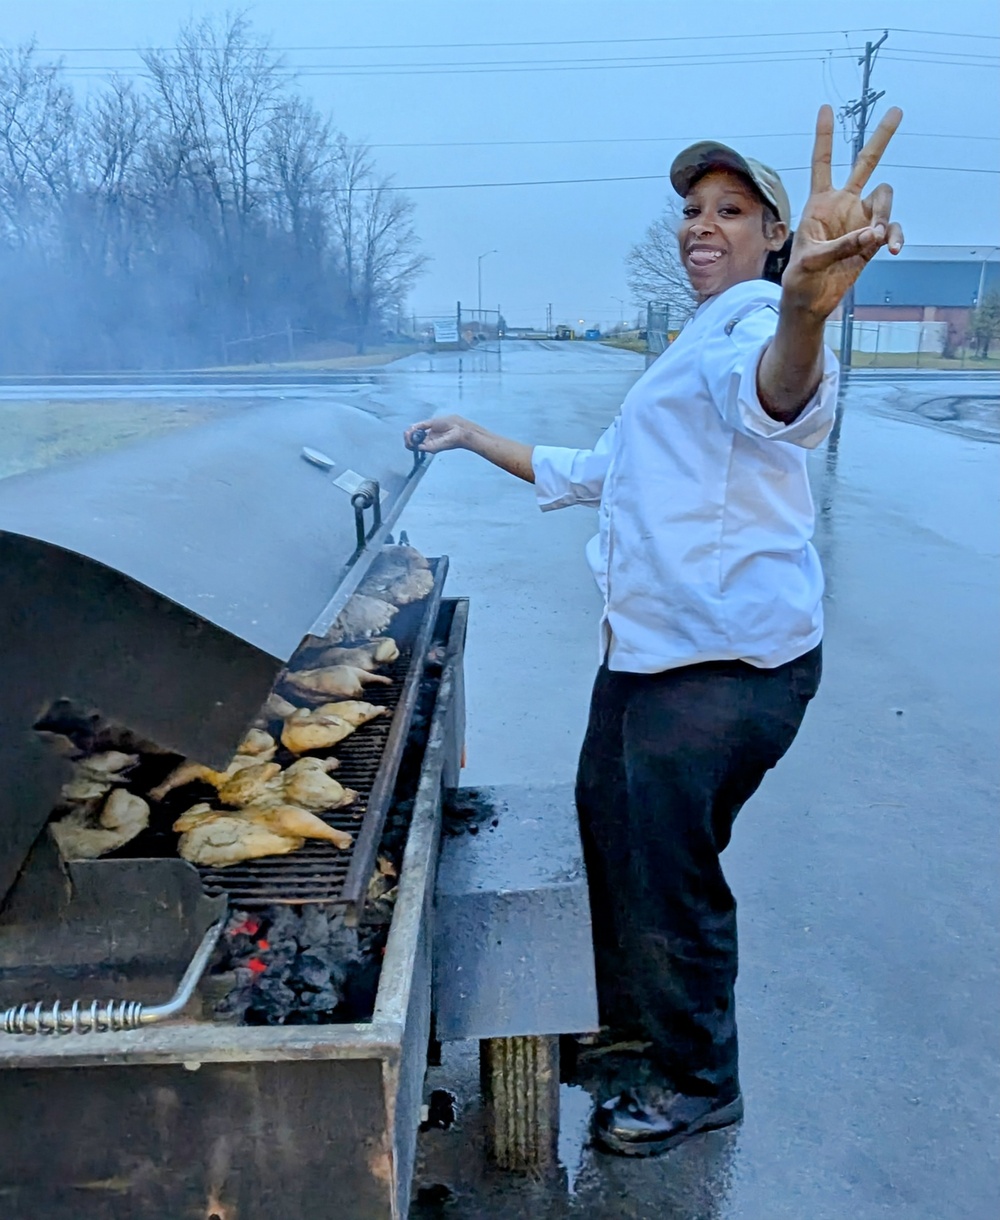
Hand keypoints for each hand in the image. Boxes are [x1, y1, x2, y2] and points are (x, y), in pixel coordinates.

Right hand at [403, 415, 474, 453]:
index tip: (410, 429)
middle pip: (412, 440)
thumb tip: (410, 428)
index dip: (410, 432)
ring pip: (412, 445)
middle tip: (408, 433)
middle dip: (407, 436)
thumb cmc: (449, 423)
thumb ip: (421, 426)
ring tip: (408, 434)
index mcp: (428, 433)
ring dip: (407, 439)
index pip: (415, 434)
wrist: (458, 430)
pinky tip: (411, 437)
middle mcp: (427, 440)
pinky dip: (411, 442)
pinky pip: (416, 447)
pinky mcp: (429, 448)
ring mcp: (428, 445)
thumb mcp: (432, 422)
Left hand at [782, 104, 904, 321]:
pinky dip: (895, 236)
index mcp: (819, 203)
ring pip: (884, 199)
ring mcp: (860, 220)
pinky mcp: (873, 240)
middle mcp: (843, 205)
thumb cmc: (800, 279)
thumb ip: (842, 246)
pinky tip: (892, 248)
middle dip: (880, 138)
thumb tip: (873, 234)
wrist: (811, 301)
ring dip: (885, 214)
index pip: (821, 163)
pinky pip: (892, 229)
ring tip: (876, 238)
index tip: (826, 108)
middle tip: (897, 111)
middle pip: (864, 163)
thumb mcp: (812, 261)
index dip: (824, 137)